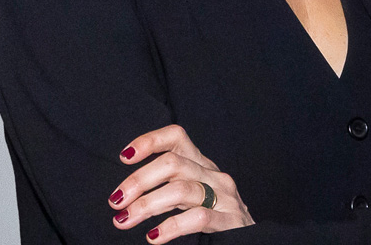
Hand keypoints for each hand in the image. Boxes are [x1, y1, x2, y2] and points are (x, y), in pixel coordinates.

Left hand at [109, 123, 254, 242]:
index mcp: (201, 163)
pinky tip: (153, 237)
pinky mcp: (231, 222)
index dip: (150, 141)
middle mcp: (213, 174)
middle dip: (139, 180)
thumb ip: (168, 185)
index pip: (176, 136)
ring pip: (181, 189)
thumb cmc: (213, 217)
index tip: (124, 156)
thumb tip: (125, 191)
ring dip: (147, 204)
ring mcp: (224, 197)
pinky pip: (198, 218)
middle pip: (173, 163)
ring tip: (124, 219)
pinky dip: (171, 227)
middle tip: (116, 200)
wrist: (254, 241)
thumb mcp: (191, 193)